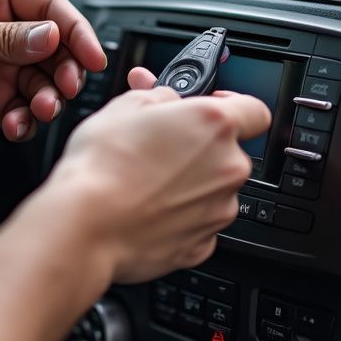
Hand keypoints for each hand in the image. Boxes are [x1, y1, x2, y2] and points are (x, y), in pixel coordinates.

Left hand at [0, 0, 106, 140]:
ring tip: (38, 109)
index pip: (50, 8)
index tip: (91, 57)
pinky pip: (23, 111)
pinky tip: (15, 124)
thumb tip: (49, 36)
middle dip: (67, 70)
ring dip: (48, 98)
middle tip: (63, 88)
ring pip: (45, 83)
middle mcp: (1, 29)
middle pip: (57, 49)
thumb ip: (0, 38)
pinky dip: (26, 120)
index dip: (76, 31)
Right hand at [37, 69, 270, 283]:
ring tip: (144, 181)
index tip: (213, 108)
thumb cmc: (101, 167)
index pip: (254, 110)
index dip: (233, 106)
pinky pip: (197, 223)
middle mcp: (227, 168)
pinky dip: (177, 216)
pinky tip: (145, 209)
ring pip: (213, 189)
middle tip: (159, 146)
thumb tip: (165, 98)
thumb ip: (158, 96)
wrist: (85, 226)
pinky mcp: (201, 244)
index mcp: (215, 125)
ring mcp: (218, 210)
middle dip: (199, 148)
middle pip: (228, 152)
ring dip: (188, 183)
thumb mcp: (124, 106)